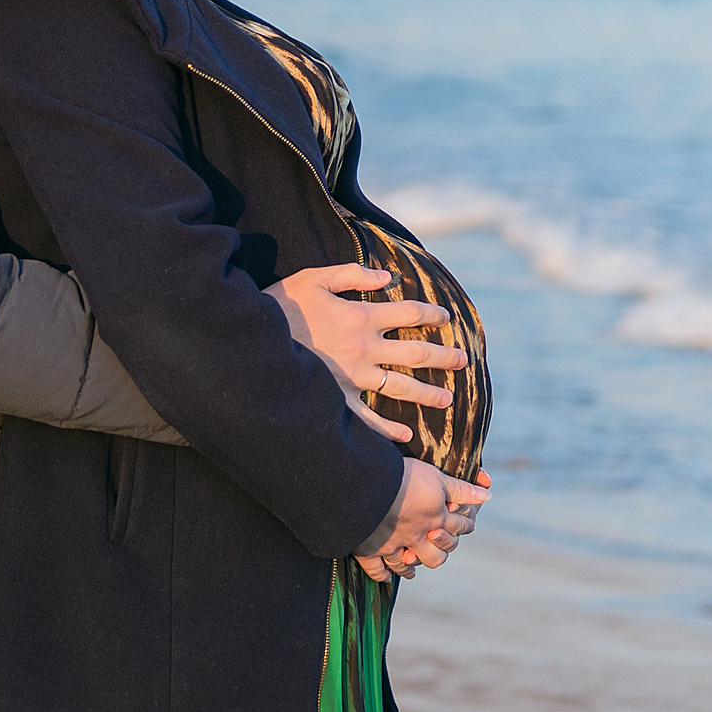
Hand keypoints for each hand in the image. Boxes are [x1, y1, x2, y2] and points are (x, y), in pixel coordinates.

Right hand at [267, 264, 466, 444]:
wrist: (249, 345)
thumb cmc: (279, 307)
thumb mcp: (313, 278)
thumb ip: (352, 274)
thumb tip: (386, 276)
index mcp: (360, 316)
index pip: (408, 312)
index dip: (430, 312)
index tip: (445, 317)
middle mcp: (364, 349)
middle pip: (414, 352)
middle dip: (442, 356)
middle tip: (462, 361)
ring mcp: (352, 378)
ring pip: (401, 387)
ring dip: (427, 394)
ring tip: (447, 401)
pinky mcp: (335, 401)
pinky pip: (368, 420)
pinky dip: (387, 431)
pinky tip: (405, 437)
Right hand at [355, 465, 489, 581]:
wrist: (366, 484)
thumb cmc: (402, 475)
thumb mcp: (437, 478)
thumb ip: (462, 489)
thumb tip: (488, 496)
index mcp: (434, 518)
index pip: (457, 526)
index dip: (465, 524)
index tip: (466, 525)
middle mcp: (416, 537)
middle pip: (435, 556)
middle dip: (441, 552)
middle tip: (440, 549)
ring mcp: (392, 545)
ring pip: (406, 564)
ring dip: (411, 567)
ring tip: (412, 566)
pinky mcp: (369, 549)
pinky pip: (376, 568)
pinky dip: (382, 574)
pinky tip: (386, 575)